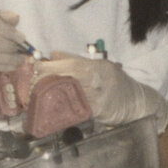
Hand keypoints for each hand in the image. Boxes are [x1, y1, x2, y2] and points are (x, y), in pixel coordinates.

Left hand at [36, 52, 167, 130]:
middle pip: (69, 79)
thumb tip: (53, 54)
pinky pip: (78, 110)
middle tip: (31, 82)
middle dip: (48, 79)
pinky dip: (63, 109)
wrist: (137, 103)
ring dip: (52, 95)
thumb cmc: (115, 83)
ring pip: (71, 95)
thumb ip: (75, 60)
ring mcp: (100, 98)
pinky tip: (51, 108)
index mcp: (98, 67)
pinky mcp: (99, 113)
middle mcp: (100, 81)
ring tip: (37, 95)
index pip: (72, 65)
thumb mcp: (100, 67)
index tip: (36, 66)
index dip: (52, 66)